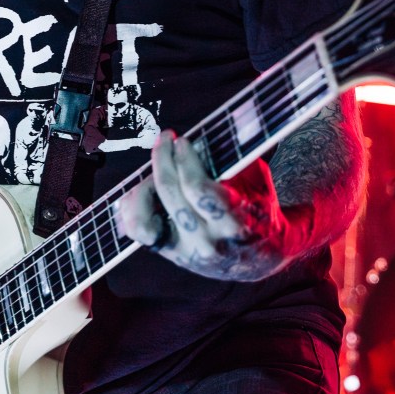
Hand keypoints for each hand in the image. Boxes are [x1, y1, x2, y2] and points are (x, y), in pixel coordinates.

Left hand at [118, 131, 312, 281]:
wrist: (261, 256)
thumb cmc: (258, 208)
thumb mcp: (255, 182)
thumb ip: (229, 161)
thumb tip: (198, 137)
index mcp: (233, 223)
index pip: (198, 190)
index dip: (185, 161)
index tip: (182, 141)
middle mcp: (206, 242)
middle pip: (170, 195)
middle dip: (163, 159)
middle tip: (165, 139)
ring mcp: (184, 251)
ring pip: (144, 218)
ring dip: (144, 185)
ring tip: (155, 169)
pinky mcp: (169, 252)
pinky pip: (137, 230)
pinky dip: (133, 206)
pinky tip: (143, 187)